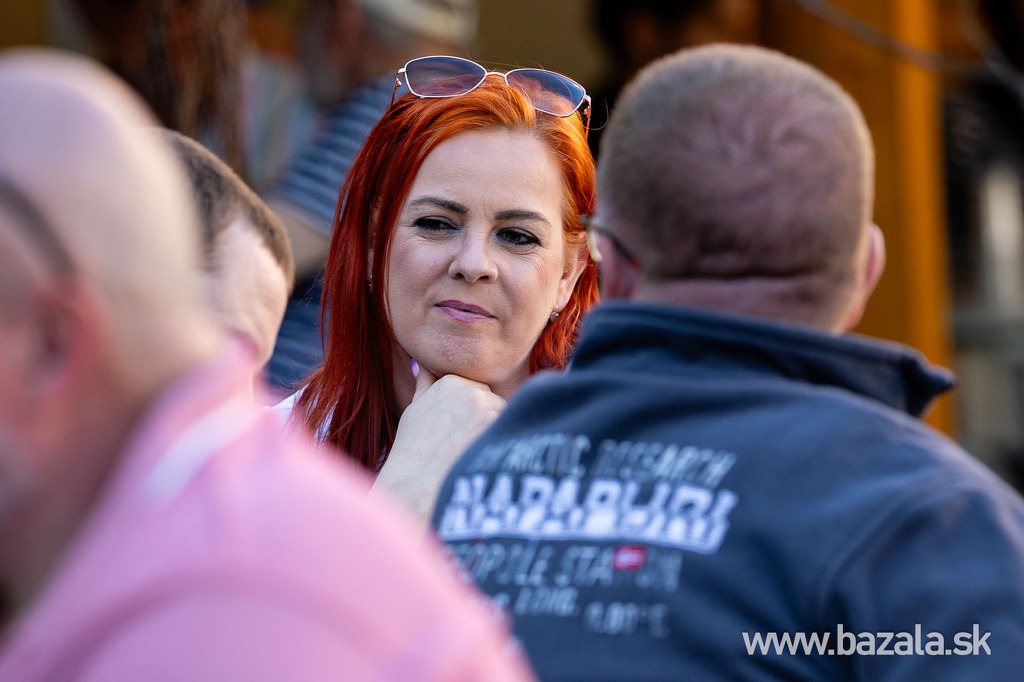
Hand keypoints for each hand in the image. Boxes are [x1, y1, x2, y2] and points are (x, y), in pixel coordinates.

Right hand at [372, 363, 505, 524]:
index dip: (471, 415)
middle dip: (485, 421)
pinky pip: (510, 432)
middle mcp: (469, 388)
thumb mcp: (416, 408)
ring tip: (469, 452)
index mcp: (450, 380)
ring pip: (504, 417)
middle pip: (494, 402)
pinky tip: (480, 457)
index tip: (456, 432)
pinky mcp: (496, 427)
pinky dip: (500, 446)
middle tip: (462, 444)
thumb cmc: (414, 450)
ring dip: (493, 433)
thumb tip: (425, 363)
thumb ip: (427, 382)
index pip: (479, 391)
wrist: (415, 485)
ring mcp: (485, 407)